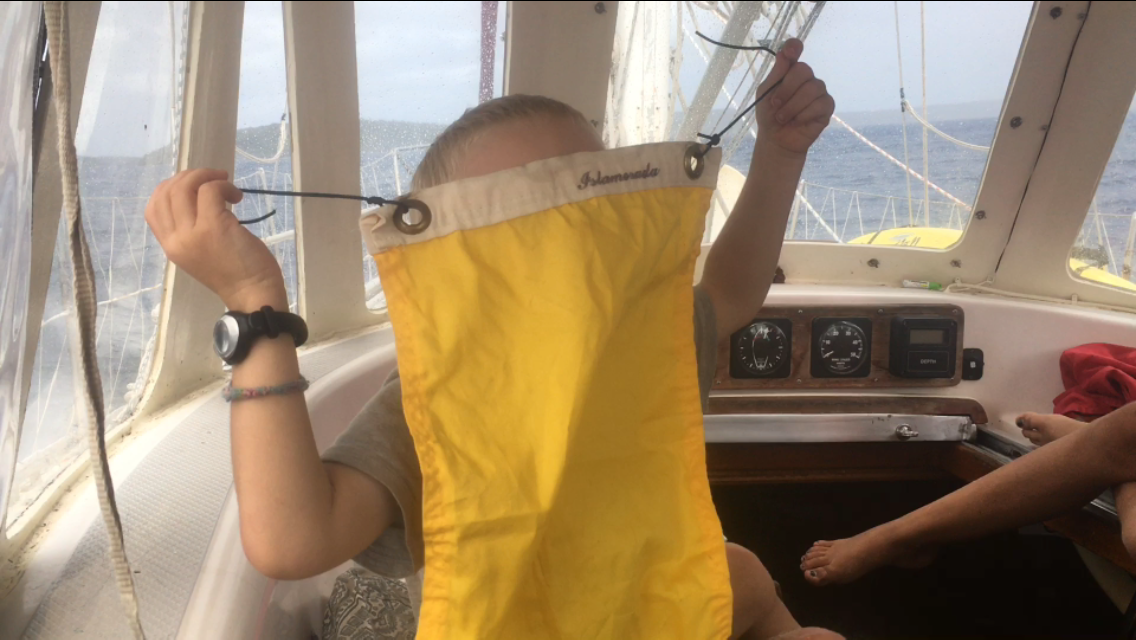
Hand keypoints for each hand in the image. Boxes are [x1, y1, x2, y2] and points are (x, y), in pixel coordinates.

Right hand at [145, 169, 285, 310]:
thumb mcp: (200, 254)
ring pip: (184, 187)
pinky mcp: (214, 226)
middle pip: (166, 192)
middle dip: (190, 176)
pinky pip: (210, 190)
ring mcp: (192, 233)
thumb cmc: (233, 274)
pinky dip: (223, 185)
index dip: (170, 189)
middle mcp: (175, 239)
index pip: (152, 208)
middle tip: (214, 179)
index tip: (194, 187)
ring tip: (227, 185)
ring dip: (207, 177)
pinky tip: (237, 196)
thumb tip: (197, 196)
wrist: (253, 294)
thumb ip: (190, 231)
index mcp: (170, 246)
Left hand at [754, 38, 834, 156]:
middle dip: (786, 89)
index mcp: (789, 71)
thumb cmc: (769, 115)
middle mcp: (806, 78)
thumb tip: (786, 53)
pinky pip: (820, 104)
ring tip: (782, 118)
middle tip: (775, 105)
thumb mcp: (765, 94)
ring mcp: (818, 91)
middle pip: (803, 70)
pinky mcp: (826, 107)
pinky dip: (805, 114)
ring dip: (793, 105)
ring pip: (812, 88)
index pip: (794, 50)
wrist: (776, 140)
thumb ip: (776, 74)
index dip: (793, 47)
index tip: (790, 52)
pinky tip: (797, 121)